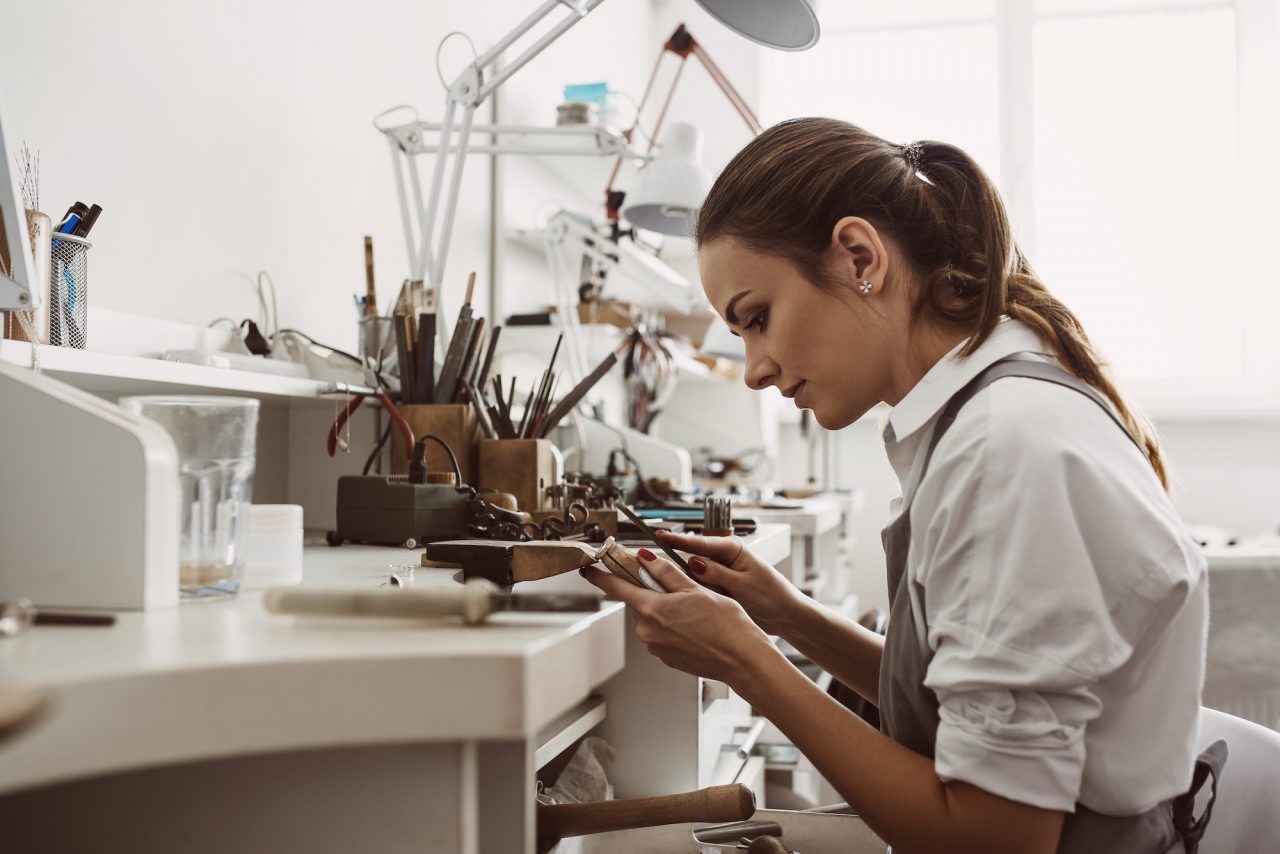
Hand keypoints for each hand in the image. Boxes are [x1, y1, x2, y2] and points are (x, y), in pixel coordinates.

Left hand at [580, 548, 779, 684]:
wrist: (742, 659)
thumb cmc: (726, 625)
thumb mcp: (696, 589)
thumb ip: (666, 573)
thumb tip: (645, 558)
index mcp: (652, 610)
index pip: (617, 588)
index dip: (601, 576)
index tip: (589, 570)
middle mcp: (649, 631)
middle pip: (641, 602)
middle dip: (655, 592)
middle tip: (682, 589)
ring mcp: (657, 647)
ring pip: (655, 618)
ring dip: (668, 611)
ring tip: (697, 612)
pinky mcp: (668, 658)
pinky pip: (664, 635)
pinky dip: (676, 627)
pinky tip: (697, 627)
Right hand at [654, 530, 809, 636]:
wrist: (785, 615)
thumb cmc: (772, 595)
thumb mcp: (744, 584)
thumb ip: (718, 574)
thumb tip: (694, 563)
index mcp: (733, 549)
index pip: (700, 542)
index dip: (679, 540)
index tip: (660, 536)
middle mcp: (724, 558)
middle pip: (693, 557)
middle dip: (682, 567)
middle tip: (668, 572)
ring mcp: (720, 573)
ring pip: (695, 576)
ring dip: (693, 585)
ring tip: (699, 593)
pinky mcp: (719, 587)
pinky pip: (701, 588)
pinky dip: (699, 594)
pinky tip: (700, 601)